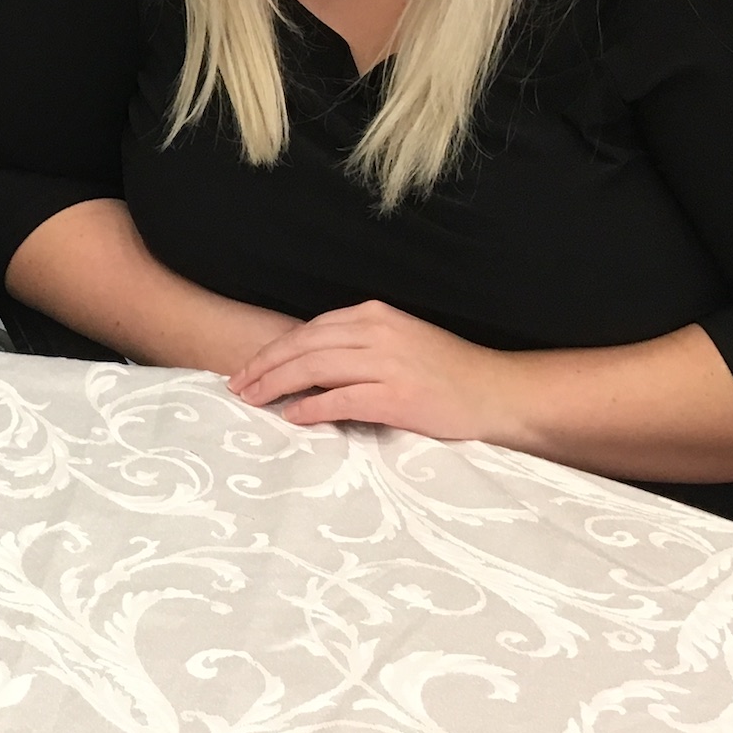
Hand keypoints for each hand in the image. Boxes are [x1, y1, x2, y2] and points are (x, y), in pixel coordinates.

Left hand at [226, 300, 518, 440]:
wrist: (496, 391)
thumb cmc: (447, 372)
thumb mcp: (399, 341)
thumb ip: (358, 345)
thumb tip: (310, 362)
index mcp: (374, 315)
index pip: (309, 330)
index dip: (273, 350)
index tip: (248, 367)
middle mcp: (376, 332)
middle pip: (303, 346)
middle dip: (263, 366)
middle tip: (236, 386)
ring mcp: (386, 363)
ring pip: (313, 368)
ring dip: (275, 385)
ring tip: (252, 400)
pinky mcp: (395, 395)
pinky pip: (340, 399)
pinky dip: (310, 407)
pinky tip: (291, 417)